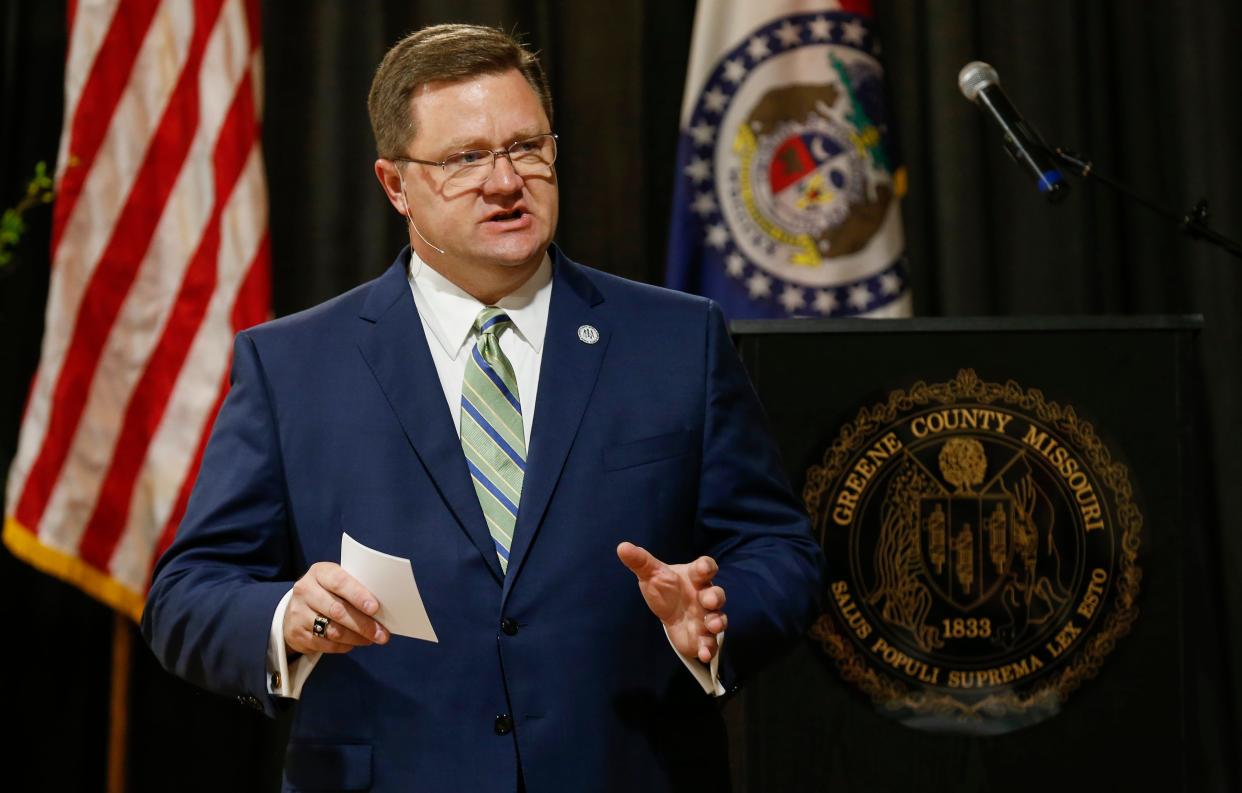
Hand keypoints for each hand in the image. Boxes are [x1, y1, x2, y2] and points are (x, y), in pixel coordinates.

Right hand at [283, 562, 388, 655]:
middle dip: (362, 624)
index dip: (358, 595)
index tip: (375, 608)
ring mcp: (298, 613)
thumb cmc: (327, 592)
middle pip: (337, 610)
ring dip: (356, 637)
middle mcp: (305, 590)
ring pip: (332, 630)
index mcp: (319, 573)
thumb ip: (355, 588)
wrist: (297, 607)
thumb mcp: (337, 581)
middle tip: (381, 633)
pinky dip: (344, 646)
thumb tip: (383, 607)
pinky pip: (325, 644)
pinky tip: (354, 643)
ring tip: (371, 639)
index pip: (339, 582)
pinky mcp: (297, 633)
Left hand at [616, 542, 726, 663]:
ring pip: (718, 618)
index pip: (706, 567)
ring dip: (717, 622)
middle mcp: (705, 596)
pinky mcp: (704, 636)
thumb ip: (640, 561)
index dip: (706, 567)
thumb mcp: (651, 574)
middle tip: (709, 601)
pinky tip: (704, 654)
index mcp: (695, 577)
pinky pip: (711, 642)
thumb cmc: (664, 588)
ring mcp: (706, 617)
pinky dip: (710, 648)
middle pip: (716, 594)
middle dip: (715, 597)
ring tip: (711, 626)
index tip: (703, 569)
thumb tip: (622, 546)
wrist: (668, 612)